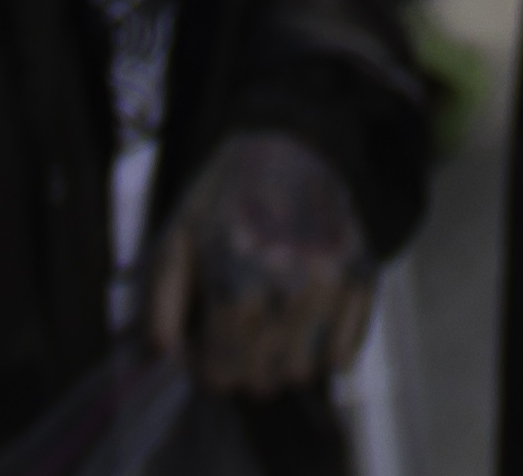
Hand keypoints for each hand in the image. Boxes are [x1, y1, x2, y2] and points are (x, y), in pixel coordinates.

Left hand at [141, 127, 371, 395]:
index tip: (204, 348)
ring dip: (279, 361)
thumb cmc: (224, 196)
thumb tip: (166, 359)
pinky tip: (303, 323)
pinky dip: (322, 352)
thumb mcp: (176, 238)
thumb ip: (160, 305)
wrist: (290, 144)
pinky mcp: (362, 278)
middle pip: (262, 379)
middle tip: (234, 335)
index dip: (206, 368)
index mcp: (236, 278)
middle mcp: (288, 287)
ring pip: (302, 372)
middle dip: (240, 367)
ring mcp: (331, 285)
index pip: (222, 372)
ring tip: (267, 327)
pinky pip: (344, 354)